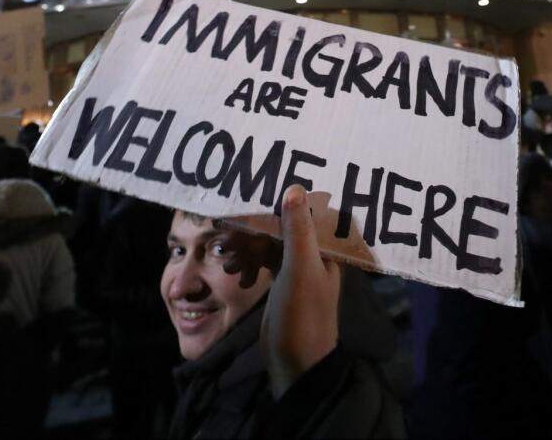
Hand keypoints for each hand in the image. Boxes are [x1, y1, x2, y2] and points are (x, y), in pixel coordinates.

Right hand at [220, 185, 341, 398]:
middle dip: (253, 230)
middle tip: (225, 238)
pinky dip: (249, 263)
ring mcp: (298, 268)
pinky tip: (237, 274)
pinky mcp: (282, 281)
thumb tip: (294, 188)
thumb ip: (298, 230)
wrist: (295, 362)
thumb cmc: (303, 315)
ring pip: (269, 243)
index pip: (304, 212)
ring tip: (227, 262)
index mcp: (326, 248)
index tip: (249, 198)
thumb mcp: (300, 270)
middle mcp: (314, 253)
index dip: (278, 204)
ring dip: (247, 248)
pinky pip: (263, 260)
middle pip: (282, 226)